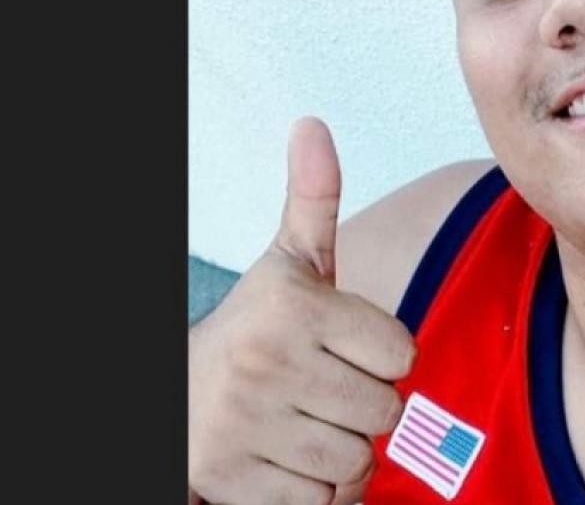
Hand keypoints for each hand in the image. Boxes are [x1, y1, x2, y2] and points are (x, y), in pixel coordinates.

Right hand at [189, 117, 414, 503]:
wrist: (175, 399)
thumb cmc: (256, 329)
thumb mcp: (288, 263)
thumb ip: (314, 198)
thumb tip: (313, 125)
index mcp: (294, 306)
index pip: (401, 353)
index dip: (381, 356)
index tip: (344, 348)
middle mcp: (268, 362)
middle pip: (386, 411)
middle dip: (365, 407)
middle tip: (325, 389)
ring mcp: (249, 426)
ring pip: (357, 461)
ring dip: (343, 451)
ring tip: (308, 423)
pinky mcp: (236, 481)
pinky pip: (322, 503)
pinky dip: (316, 492)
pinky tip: (289, 461)